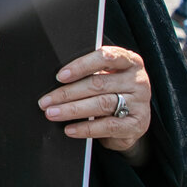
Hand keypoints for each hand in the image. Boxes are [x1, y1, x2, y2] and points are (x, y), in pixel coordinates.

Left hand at [38, 46, 151, 161]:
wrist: (135, 119)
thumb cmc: (114, 91)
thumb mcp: (108, 76)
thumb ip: (91, 72)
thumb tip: (58, 78)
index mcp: (130, 61)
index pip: (105, 57)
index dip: (81, 66)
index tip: (60, 76)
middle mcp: (138, 80)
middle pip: (98, 84)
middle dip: (67, 93)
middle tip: (46, 101)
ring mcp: (140, 103)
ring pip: (101, 104)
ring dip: (72, 110)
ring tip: (52, 113)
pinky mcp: (137, 125)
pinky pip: (108, 126)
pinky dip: (86, 128)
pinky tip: (69, 129)